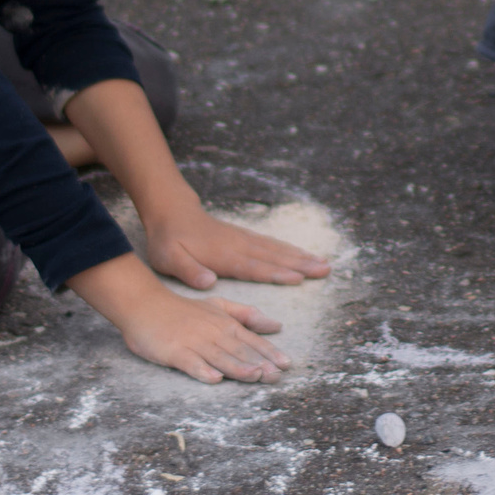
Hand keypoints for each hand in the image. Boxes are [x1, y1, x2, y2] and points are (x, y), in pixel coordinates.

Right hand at [66, 250, 291, 383]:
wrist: (144, 305)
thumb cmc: (183, 310)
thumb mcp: (217, 306)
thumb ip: (246, 314)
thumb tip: (276, 325)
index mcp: (224, 323)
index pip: (251, 339)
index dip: (269, 352)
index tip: (287, 364)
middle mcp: (212, 332)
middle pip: (239, 350)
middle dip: (260, 363)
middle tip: (277, 376)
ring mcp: (193, 342)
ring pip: (219, 356)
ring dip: (238, 368)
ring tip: (256, 377)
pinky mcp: (174, 351)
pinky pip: (190, 363)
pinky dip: (202, 370)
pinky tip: (214, 379)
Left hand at [142, 203, 332, 290]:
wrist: (172, 212)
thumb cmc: (169, 241)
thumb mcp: (168, 259)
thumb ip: (188, 271)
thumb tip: (208, 281)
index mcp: (223, 256)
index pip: (254, 267)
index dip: (277, 273)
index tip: (299, 277)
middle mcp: (238, 246)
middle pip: (274, 257)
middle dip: (301, 264)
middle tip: (326, 269)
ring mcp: (243, 240)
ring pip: (277, 249)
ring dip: (301, 256)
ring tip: (324, 263)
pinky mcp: (244, 237)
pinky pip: (271, 243)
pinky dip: (289, 249)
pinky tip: (302, 253)